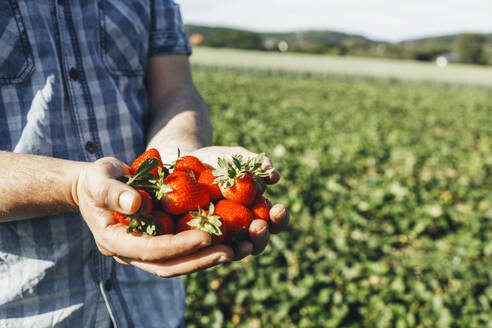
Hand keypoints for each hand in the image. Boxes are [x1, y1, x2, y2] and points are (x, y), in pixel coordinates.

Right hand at [73, 157, 233, 276]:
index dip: (179, 246)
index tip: (206, 237)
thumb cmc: (97, 178)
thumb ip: (113, 191)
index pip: (151, 249)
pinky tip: (227, 241)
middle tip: (230, 253)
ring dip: (206, 259)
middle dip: (200, 260)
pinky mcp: (158, 243)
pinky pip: (182, 252)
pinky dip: (203, 249)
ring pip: (178, 263)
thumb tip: (136, 203)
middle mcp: (132, 252)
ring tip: (235, 251)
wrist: (97, 186)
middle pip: (169, 265)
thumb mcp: (99, 178)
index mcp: (115, 241)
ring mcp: (145, 251)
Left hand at [189, 146, 289, 258]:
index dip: (280, 219)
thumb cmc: (218, 161)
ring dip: (242, 249)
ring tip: (243, 244)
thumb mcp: (236, 157)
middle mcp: (241, 230)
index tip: (279, 208)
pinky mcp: (198, 240)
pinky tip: (210, 241)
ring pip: (234, 252)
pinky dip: (210, 247)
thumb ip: (255, 163)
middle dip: (261, 236)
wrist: (185, 163)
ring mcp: (220, 238)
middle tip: (259, 225)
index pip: (274, 222)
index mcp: (257, 212)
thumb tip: (272, 173)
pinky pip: (205, 248)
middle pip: (257, 243)